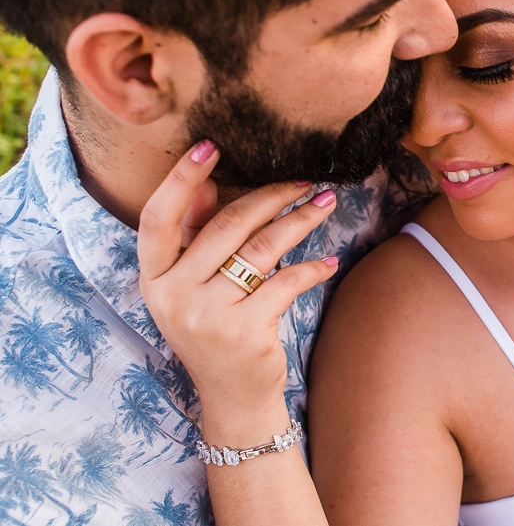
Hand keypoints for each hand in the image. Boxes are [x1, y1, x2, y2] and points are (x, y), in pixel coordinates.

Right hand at [138, 140, 340, 443]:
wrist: (233, 399)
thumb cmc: (216, 329)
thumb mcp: (194, 288)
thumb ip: (198, 239)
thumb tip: (208, 185)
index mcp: (153, 279)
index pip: (158, 219)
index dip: (181, 180)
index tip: (208, 145)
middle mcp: (173, 296)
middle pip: (227, 225)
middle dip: (271, 196)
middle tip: (304, 180)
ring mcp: (207, 315)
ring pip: (262, 248)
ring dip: (299, 221)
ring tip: (324, 204)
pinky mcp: (245, 331)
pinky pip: (286, 282)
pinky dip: (312, 268)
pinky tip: (328, 261)